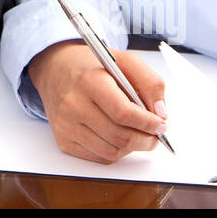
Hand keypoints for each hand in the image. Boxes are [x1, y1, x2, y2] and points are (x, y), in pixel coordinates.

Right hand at [28, 40, 167, 163]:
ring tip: (137, 134)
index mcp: (89, 81)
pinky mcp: (63, 140)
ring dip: (132, 147)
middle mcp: (73, 104)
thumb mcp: (124, 60)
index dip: (148, 123)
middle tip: (155, 134)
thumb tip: (161, 113)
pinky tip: (117, 136)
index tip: (161, 124)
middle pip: (120, 136)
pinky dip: (116, 151)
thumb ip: (150, 82)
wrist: (54, 69)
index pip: (123, 112)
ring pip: (112, 152)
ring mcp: (66, 125)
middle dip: (146, 140)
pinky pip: (100, 157)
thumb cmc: (92, 65)